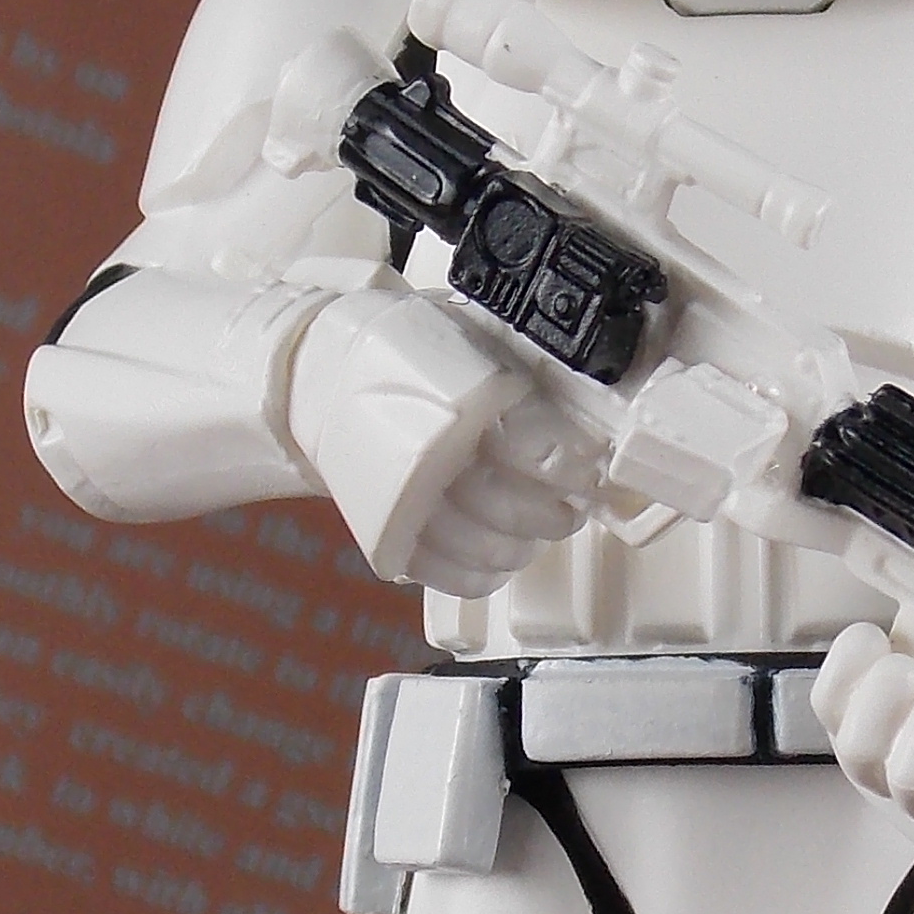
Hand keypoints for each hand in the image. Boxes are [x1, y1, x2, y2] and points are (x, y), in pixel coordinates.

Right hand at [289, 286, 595, 593]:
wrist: (323, 374)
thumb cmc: (407, 351)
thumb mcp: (468, 338)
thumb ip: (516, 376)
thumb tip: (579, 417)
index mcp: (456, 399)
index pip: (534, 446)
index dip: (572, 464)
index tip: (589, 468)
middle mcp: (431, 456)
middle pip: (510, 506)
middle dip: (555, 513)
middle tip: (573, 506)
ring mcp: (407, 502)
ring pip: (484, 547)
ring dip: (526, 544)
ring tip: (541, 529)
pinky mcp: (389, 535)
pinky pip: (449, 575)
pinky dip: (486, 575)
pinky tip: (504, 558)